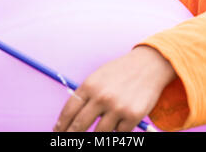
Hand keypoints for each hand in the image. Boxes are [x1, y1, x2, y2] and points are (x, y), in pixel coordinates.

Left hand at [52, 45, 176, 131]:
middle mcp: (101, 96)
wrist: (148, 65)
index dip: (61, 125)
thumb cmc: (121, 71)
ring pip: (99, 134)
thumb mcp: (99, 76)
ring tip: (99, 129)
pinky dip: (118, 130)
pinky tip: (119, 121)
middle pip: (79, 126)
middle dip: (72, 136)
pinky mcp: (133, 116)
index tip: (57, 132)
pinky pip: (119, 133)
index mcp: (90, 85)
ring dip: (98, 134)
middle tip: (70, 140)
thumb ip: (86, 94)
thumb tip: (71, 117)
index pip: (69, 111)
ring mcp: (117, 107)